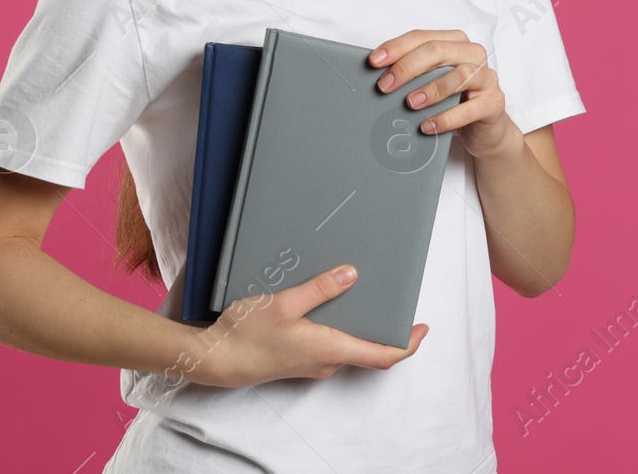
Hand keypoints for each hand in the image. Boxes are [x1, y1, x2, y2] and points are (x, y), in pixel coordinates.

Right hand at [183, 265, 427, 387]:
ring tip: (369, 297)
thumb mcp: (285, 303)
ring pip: (348, 345)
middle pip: (368, 349)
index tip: (423, 328)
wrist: (215, 359)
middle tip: (398, 304)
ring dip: (362, 326)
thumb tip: (352, 274)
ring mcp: (312, 362)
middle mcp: (326, 360)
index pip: (381, 356)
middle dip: (387, 329)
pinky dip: (342, 327)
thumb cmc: (247, 335)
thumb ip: (320, 289)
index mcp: (330, 349)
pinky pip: (331, 344)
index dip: (407, 344)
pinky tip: (333, 305)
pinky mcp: (299, 358)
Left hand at [370, 29, 520, 159]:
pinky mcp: (494, 102)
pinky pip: (471, 108)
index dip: (396, 48)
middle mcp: (473, 55)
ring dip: (431, 89)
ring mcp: (487, 77)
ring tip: (409, 104)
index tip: (374, 62)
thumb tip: (378, 78)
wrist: (484, 131)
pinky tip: (428, 126)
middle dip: (407, 66)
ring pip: (460, 75)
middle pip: (438, 50)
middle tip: (385, 85)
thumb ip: (413, 75)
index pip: (422, 37)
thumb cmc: (453, 102)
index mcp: (455, 43)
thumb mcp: (431, 84)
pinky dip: (447, 118)